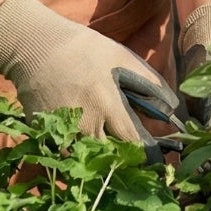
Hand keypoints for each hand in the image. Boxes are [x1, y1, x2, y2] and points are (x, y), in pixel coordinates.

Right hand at [0, 0, 180, 159]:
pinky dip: (81, 154)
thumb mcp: (123, 58)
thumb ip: (151, 82)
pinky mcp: (45, 136)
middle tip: (139, 161)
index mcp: (108, 104)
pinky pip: (69, 155)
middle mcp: (86, 124)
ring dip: (105, 160)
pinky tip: (87, 144)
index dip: (151, 156)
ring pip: (91, 160)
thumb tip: (174, 108)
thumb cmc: (85, 50)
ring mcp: (63, 133)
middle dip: (128, 162)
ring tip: (114, 153)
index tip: (162, 161)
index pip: (135, 144)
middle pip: (113, 158)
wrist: (36, 47)